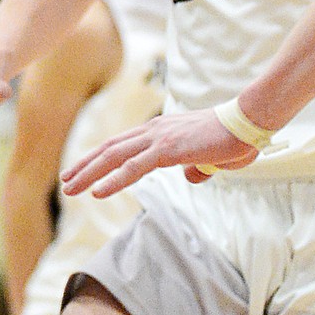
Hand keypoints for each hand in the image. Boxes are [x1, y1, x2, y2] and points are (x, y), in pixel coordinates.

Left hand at [61, 108, 256, 198]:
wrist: (248, 122)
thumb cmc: (233, 139)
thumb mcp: (209, 158)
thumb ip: (197, 168)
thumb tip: (192, 177)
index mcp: (159, 131)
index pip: (120, 144)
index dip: (98, 157)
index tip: (80, 170)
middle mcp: (153, 131)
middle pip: (109, 149)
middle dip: (84, 166)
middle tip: (66, 182)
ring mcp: (158, 139)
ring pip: (113, 157)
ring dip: (89, 174)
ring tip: (70, 189)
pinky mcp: (167, 149)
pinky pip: (133, 168)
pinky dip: (112, 180)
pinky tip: (97, 192)